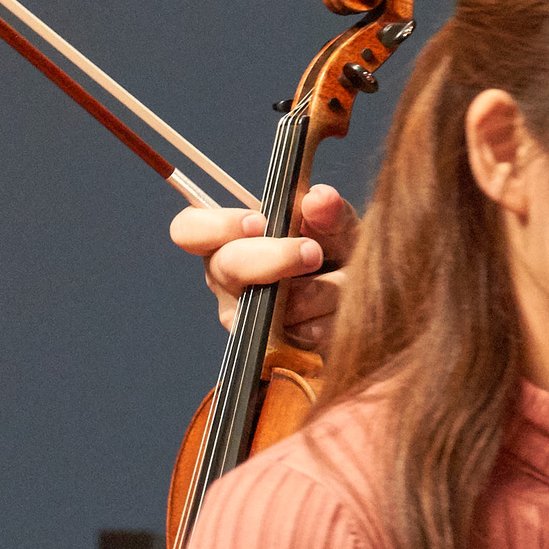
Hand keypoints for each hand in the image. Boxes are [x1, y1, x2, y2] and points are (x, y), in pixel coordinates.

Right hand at [168, 183, 359, 349]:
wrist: (359, 300)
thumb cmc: (335, 254)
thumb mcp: (337, 226)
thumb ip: (329, 211)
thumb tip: (318, 199)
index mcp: (227, 239)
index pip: (189, 229)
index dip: (217, 225)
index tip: (259, 221)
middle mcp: (225, 280)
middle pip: (227, 266)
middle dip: (275, 258)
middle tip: (313, 252)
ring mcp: (243, 318)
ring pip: (271, 304)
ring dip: (319, 289)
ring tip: (343, 279)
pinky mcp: (270, 349)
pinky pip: (299, 333)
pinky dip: (329, 317)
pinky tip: (338, 308)